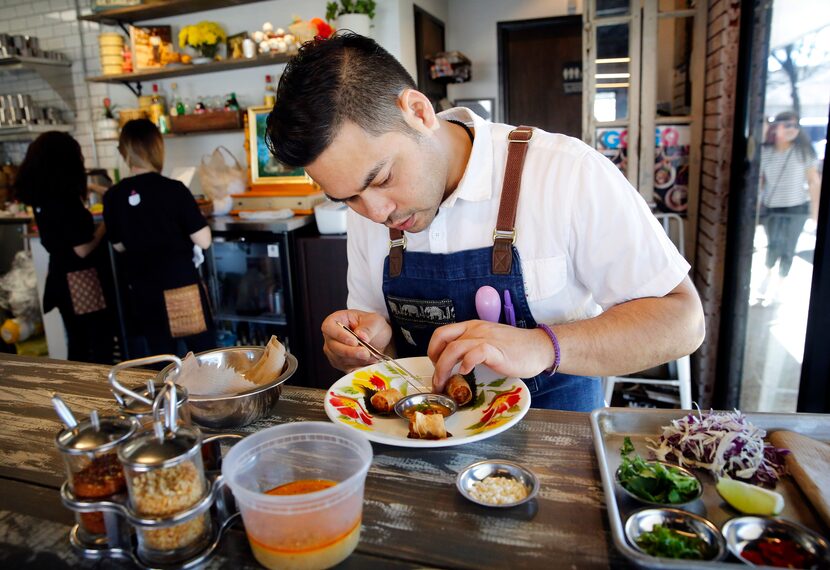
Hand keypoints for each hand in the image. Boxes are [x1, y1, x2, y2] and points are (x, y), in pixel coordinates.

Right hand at [321, 309, 392, 371]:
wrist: (379, 340)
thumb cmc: (373, 326)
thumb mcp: (375, 322)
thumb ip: (368, 328)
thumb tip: (361, 335)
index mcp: (336, 320)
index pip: (328, 327)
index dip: (339, 335)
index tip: (354, 341)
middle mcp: (331, 336)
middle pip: (333, 346)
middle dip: (350, 351)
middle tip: (365, 352)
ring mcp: (333, 351)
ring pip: (339, 359)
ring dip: (356, 359)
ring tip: (371, 356)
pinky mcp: (339, 363)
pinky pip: (344, 368)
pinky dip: (357, 366)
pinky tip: (368, 362)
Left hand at [428, 320, 555, 391]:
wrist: (539, 347)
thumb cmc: (515, 349)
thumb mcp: (487, 343)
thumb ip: (471, 349)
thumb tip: (454, 366)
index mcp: (471, 327)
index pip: (441, 333)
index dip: (432, 350)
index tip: (435, 367)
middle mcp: (475, 329)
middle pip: (442, 339)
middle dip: (433, 361)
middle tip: (436, 380)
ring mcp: (485, 338)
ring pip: (454, 348)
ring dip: (443, 368)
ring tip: (444, 384)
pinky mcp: (495, 350)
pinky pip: (474, 353)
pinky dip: (466, 363)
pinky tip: (465, 373)